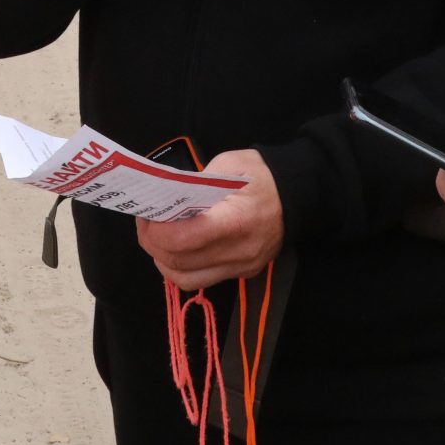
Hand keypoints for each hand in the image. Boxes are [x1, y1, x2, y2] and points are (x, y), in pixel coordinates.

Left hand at [137, 149, 283, 290]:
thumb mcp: (229, 164)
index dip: (157, 232)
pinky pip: (201, 280)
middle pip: (180, 262)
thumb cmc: (263, 175)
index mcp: (236, 221)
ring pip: (186, 280)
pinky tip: (175, 248)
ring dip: (163, 261)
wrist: (299, 195)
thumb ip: (195, 182)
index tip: (147, 216)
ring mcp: (241, 267)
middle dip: (152, 244)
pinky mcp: (242, 273)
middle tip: (145, 223)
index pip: (186, 239)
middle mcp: (239, 252)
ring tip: (156, 238)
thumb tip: (166, 199)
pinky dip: (180, 267)